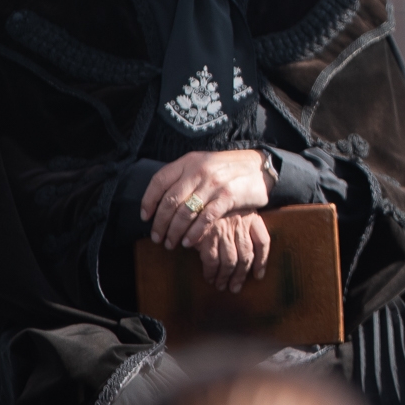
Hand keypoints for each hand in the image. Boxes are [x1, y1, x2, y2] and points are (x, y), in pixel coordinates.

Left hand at [141, 149, 271, 250]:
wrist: (260, 167)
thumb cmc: (228, 170)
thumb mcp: (204, 164)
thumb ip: (185, 177)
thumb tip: (161, 200)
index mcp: (189, 161)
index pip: (159, 180)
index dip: (148, 200)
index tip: (145, 217)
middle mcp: (199, 170)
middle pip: (170, 200)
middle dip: (160, 223)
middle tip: (156, 238)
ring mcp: (214, 183)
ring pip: (185, 212)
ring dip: (174, 232)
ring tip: (170, 243)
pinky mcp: (228, 197)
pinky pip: (205, 218)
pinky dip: (193, 233)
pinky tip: (188, 242)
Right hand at [192, 210, 270, 292]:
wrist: (195, 197)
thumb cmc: (217, 206)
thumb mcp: (236, 209)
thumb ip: (244, 227)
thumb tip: (250, 257)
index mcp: (251, 216)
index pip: (263, 242)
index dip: (262, 262)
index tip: (258, 276)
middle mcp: (240, 224)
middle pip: (247, 256)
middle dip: (241, 275)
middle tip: (235, 287)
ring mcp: (224, 230)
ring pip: (231, 261)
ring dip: (226, 277)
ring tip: (222, 286)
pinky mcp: (207, 236)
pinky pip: (212, 261)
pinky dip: (211, 273)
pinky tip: (210, 278)